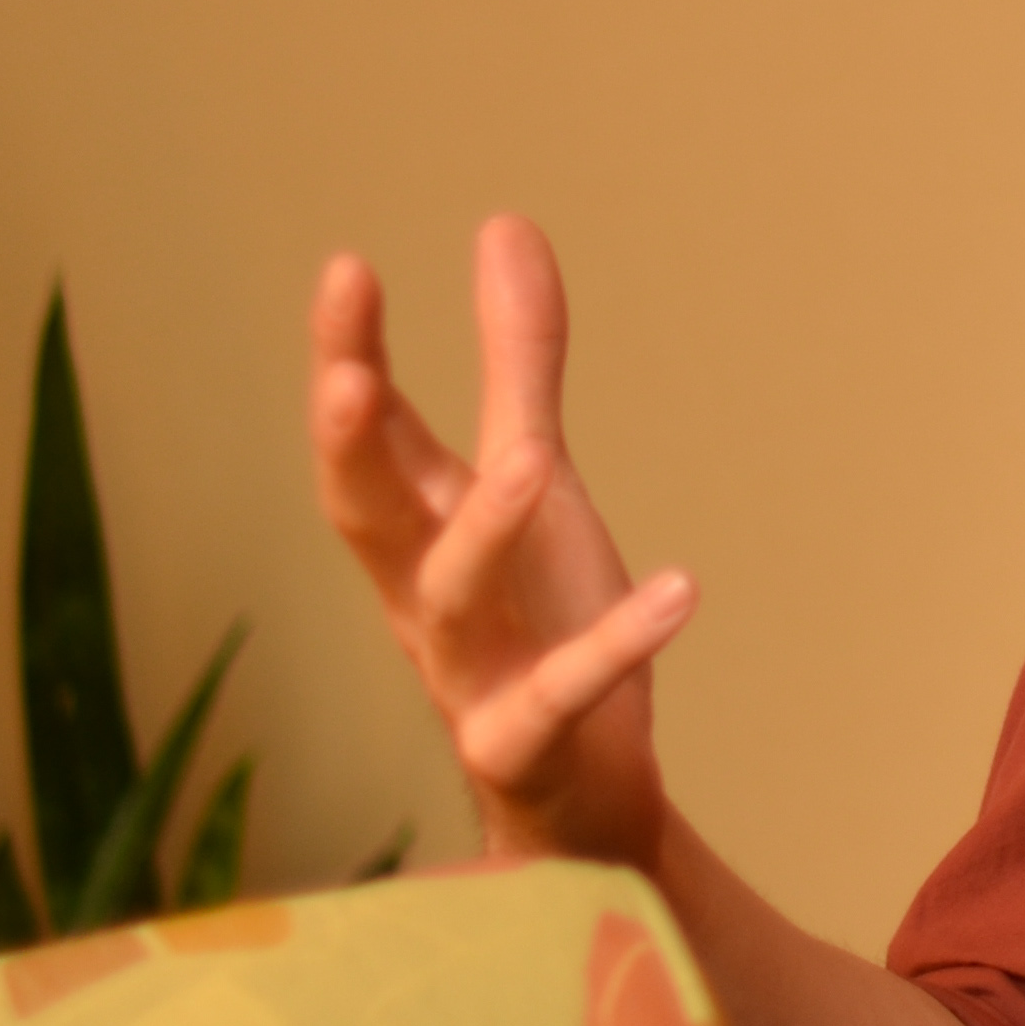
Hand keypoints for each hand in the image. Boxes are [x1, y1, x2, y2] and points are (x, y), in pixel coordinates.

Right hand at [310, 216, 694, 868]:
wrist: (581, 801)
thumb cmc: (540, 625)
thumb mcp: (538, 481)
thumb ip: (519, 364)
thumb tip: (504, 224)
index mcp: (419, 531)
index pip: (368, 437)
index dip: (347, 358)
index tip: (345, 269)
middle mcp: (424, 598)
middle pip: (366, 517)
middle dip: (350, 448)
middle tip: (344, 377)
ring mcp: (469, 674)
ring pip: (451, 603)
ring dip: (487, 533)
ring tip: (536, 463)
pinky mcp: (527, 744)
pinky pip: (559, 694)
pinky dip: (616, 644)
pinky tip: (680, 590)